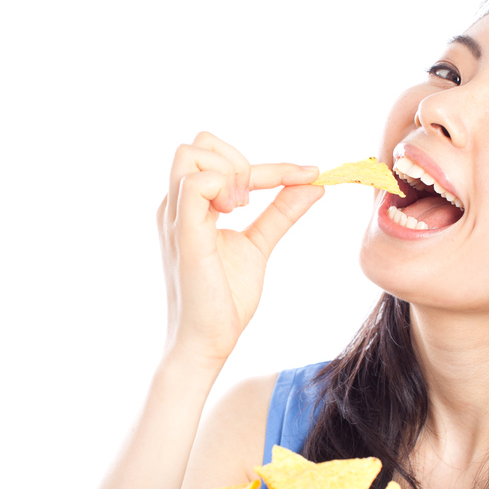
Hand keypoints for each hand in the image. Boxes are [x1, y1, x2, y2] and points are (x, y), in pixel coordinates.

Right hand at [157, 132, 321, 365]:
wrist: (208, 343)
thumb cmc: (224, 300)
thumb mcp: (259, 245)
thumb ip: (280, 213)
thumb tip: (312, 185)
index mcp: (190, 208)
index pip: (220, 159)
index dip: (271, 165)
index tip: (310, 174)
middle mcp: (177, 207)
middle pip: (197, 145)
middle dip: (237, 160)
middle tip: (254, 200)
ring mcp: (176, 218)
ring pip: (191, 154)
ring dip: (231, 171)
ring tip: (244, 208)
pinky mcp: (184, 235)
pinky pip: (196, 186)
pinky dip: (224, 186)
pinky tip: (236, 214)